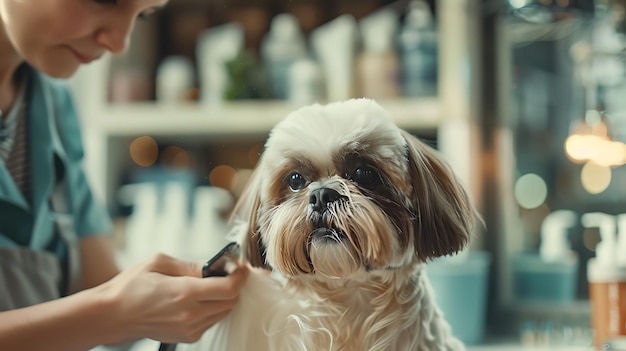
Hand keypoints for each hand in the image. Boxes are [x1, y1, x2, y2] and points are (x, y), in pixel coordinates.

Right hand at [94, 253, 248, 343]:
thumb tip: (214, 265)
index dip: (240, 276)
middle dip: (234, 285)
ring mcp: (189, 329)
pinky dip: (213, 308)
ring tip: (210, 284)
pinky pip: (211, 321)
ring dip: (224, 297)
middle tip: (226, 272)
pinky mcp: (187, 336)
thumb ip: (191, 265)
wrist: (113, 315)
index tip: (240, 266)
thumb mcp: (159, 262)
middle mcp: (190, 314)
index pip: (229, 289)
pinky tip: (199, 298)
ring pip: (224, 312)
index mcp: (184, 293)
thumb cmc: (131, 286)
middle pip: (231, 301)